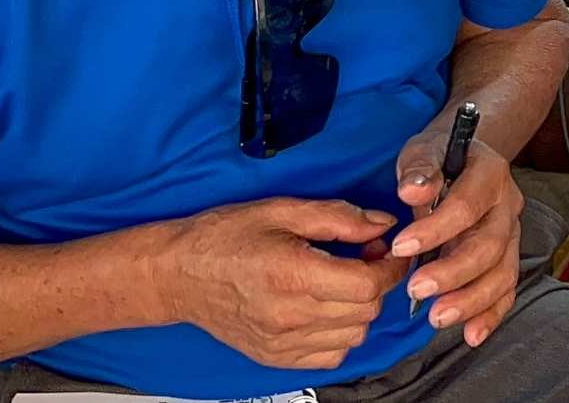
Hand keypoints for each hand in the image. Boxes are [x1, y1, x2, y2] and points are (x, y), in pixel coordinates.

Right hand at [153, 198, 405, 370]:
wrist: (177, 275)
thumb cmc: (223, 237)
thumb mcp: (281, 210)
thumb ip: (337, 217)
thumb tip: (381, 224)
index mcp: (292, 274)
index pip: (367, 285)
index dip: (390, 266)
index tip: (390, 250)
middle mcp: (289, 316)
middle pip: (366, 311)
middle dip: (378, 283)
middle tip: (366, 258)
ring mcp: (282, 343)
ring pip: (354, 335)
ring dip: (361, 308)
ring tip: (344, 281)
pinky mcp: (275, 358)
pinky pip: (331, 356)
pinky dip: (341, 333)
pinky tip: (327, 308)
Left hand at [390, 126, 520, 346]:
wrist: (465, 157)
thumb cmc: (438, 157)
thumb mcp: (423, 150)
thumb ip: (419, 170)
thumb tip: (412, 192)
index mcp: (490, 173)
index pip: (466, 206)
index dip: (435, 229)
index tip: (401, 247)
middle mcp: (508, 205)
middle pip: (489, 246)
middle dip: (453, 273)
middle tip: (417, 291)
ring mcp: (511, 233)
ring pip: (502, 273)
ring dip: (471, 300)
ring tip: (438, 318)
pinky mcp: (507, 257)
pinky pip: (506, 289)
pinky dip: (491, 314)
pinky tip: (471, 334)